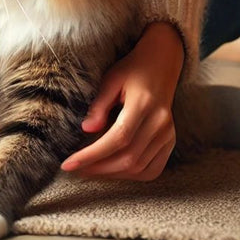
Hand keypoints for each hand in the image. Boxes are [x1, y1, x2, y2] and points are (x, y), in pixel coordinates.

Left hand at [61, 22, 183, 180]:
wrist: (161, 64)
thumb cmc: (131, 70)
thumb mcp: (111, 79)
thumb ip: (99, 104)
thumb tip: (86, 129)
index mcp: (144, 104)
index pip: (118, 138)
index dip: (92, 155)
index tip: (69, 164)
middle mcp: (160, 123)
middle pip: (129, 158)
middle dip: (98, 168)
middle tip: (75, 169)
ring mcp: (168, 134)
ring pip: (140, 168)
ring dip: (112, 175)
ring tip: (89, 171)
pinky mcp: (170, 141)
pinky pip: (153, 169)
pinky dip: (131, 175)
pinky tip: (112, 171)